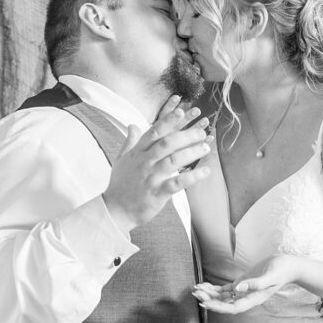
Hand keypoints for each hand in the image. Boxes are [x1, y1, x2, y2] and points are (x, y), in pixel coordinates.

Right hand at [103, 95, 211, 233]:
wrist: (116, 210)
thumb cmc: (120, 184)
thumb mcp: (122, 160)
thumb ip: (130, 141)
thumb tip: (133, 125)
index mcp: (137, 153)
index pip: (153, 132)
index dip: (168, 121)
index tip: (182, 111)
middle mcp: (144, 162)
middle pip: (167, 143)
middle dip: (186, 135)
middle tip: (202, 132)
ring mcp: (151, 177)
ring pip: (173, 161)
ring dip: (192, 152)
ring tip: (206, 147)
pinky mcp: (157, 193)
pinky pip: (177, 183)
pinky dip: (193, 177)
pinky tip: (205, 171)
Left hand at [192, 254, 296, 313]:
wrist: (286, 265)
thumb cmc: (280, 270)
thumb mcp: (270, 276)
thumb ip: (255, 283)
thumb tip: (238, 288)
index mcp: (253, 299)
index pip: (233, 307)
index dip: (218, 307)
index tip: (206, 303)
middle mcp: (246, 298)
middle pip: (224, 303)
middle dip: (210, 299)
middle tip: (196, 294)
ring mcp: (243, 291)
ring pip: (222, 296)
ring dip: (209, 294)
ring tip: (195, 289)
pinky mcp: (241, 283)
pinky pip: (224, 289)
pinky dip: (214, 287)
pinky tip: (203, 285)